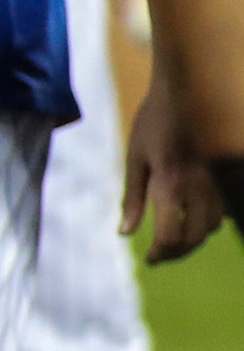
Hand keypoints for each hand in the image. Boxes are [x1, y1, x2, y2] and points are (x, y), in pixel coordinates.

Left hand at [124, 72, 222, 261]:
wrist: (186, 91)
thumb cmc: (153, 123)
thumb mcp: (134, 157)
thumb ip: (131, 198)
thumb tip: (125, 233)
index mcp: (170, 185)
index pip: (171, 236)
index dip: (161, 253)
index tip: (150, 259)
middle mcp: (197, 188)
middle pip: (194, 238)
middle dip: (176, 252)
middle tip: (159, 255)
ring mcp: (215, 182)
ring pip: (212, 228)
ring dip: (193, 240)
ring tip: (173, 241)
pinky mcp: (224, 175)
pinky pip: (222, 211)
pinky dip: (208, 224)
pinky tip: (192, 221)